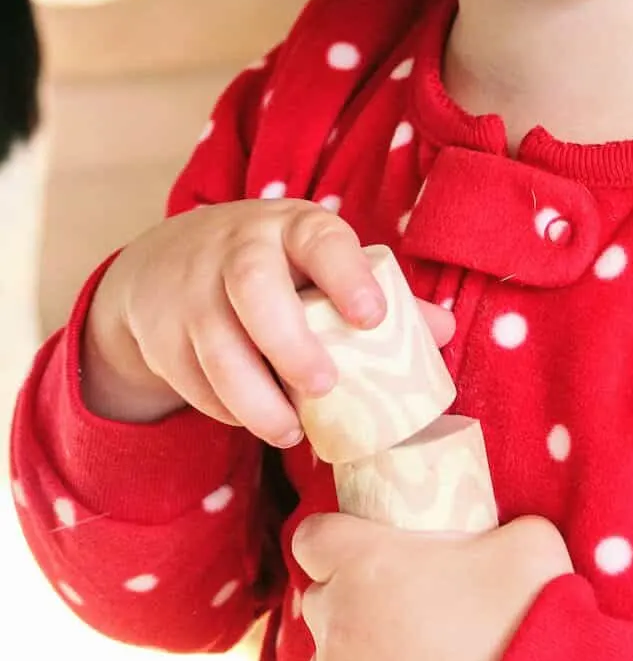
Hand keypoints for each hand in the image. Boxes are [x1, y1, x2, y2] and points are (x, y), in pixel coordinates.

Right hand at [81, 205, 455, 445]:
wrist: (169, 261)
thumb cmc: (274, 267)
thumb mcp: (318, 263)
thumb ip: (376, 294)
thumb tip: (442, 330)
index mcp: (292, 227)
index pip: (320, 240)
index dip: (346, 276)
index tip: (372, 318)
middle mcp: (238, 248)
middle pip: (254, 287)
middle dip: (290, 342)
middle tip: (325, 387)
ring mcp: (193, 289)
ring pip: (217, 345)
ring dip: (255, 397)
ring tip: (291, 433)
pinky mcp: (162, 333)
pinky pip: (193, 379)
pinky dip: (224, 408)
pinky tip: (253, 419)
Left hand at [294, 512, 573, 660]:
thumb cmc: (522, 625)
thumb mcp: (529, 546)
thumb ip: (500, 527)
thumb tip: (502, 533)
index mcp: (367, 564)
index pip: (312, 536)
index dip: (336, 539)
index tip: (367, 547)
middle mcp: (339, 624)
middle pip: (318, 599)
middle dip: (349, 598)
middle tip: (404, 606)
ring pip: (325, 659)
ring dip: (355, 655)